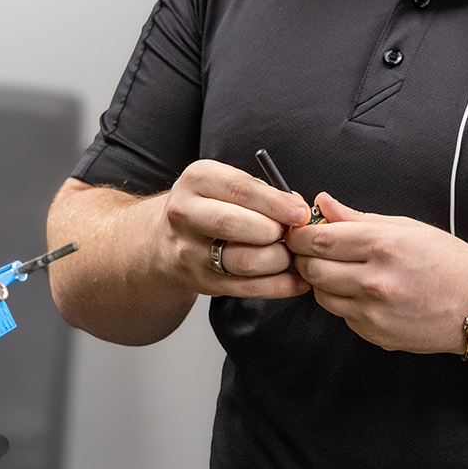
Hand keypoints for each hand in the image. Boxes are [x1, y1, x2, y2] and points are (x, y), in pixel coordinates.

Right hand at [156, 159, 313, 298]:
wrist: (167, 240)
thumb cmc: (208, 206)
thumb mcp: (224, 183)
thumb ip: (261, 191)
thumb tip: (298, 209)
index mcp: (196, 180)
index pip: (239, 189)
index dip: (275, 202)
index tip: (300, 212)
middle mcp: (186, 214)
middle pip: (233, 223)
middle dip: (273, 230)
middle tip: (291, 232)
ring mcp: (191, 251)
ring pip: (244, 260)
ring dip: (278, 258)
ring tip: (288, 252)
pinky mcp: (202, 281)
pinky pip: (248, 288)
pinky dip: (279, 286)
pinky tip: (295, 280)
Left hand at [285, 191, 467, 353]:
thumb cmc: (447, 261)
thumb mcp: (406, 227)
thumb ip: (358, 218)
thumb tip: (322, 203)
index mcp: (383, 246)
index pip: (317, 240)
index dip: (299, 234)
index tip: (298, 231)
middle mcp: (375, 281)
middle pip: (311, 269)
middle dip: (304, 258)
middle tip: (312, 251)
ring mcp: (374, 313)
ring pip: (321, 295)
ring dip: (322, 281)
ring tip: (342, 270)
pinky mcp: (375, 335)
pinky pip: (342, 315)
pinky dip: (343, 302)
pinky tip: (364, 293)